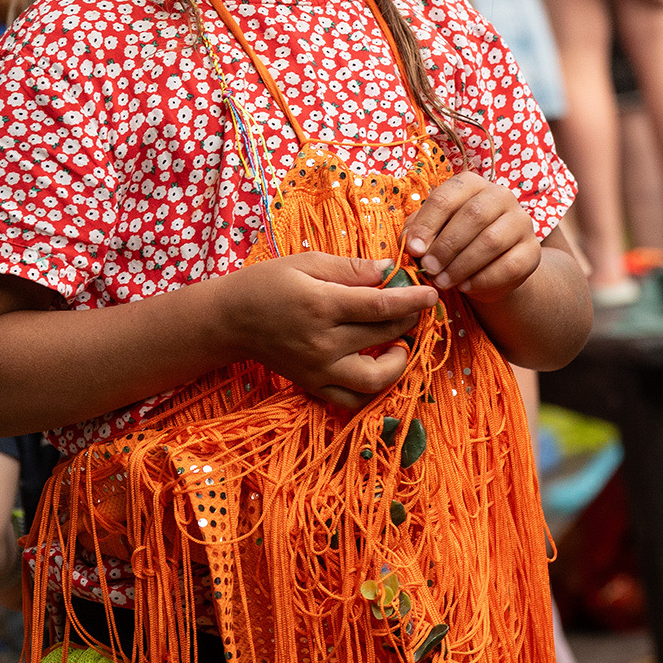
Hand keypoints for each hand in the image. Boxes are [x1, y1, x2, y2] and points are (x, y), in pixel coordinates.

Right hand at [221, 251, 437, 410]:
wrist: (230, 319)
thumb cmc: (268, 283)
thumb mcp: (308, 263)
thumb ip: (351, 269)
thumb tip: (389, 270)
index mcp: (322, 305)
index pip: (382, 306)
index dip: (414, 300)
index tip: (432, 294)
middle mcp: (322, 342)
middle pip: (384, 336)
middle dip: (409, 320)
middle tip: (414, 308)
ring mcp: (318, 369)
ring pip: (374, 380)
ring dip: (397, 362)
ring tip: (400, 343)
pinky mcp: (312, 386)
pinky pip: (352, 400)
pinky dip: (372, 389)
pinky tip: (378, 366)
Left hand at [400, 172, 542, 295]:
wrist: (488, 269)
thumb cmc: (453, 243)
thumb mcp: (432, 233)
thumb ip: (418, 232)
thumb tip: (412, 244)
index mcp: (471, 184)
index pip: (447, 197)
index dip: (428, 224)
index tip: (414, 250)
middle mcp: (500, 196)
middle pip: (473, 216)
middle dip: (446, 246)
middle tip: (429, 268)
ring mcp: (521, 222)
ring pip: (491, 241)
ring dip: (462, 265)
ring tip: (443, 281)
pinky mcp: (533, 250)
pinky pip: (509, 266)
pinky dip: (483, 279)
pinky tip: (466, 286)